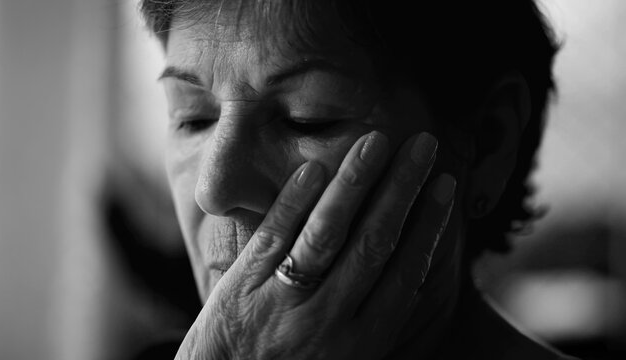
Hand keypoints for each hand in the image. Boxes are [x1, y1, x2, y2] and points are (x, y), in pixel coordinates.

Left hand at [175, 131, 455, 359]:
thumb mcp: (347, 359)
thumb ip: (375, 319)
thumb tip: (410, 271)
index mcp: (363, 340)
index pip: (405, 271)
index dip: (428, 224)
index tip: (445, 185)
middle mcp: (329, 320)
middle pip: (374, 243)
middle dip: (401, 189)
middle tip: (423, 144)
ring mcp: (284, 302)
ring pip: (326, 234)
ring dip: (353, 184)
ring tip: (375, 142)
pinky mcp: (243, 288)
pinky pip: (273, 238)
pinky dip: (294, 202)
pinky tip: (314, 169)